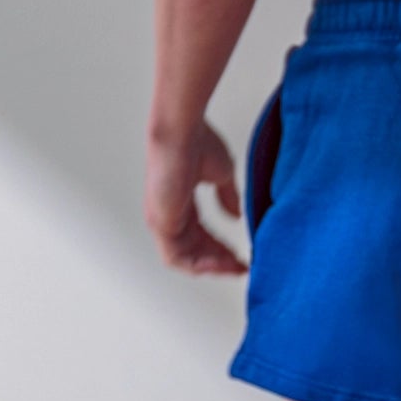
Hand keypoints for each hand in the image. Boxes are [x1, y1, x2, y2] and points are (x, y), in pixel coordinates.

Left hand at [145, 121, 246, 274]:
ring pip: (185, 258)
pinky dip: (199, 265)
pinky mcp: (159, 224)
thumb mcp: (221, 174)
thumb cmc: (198, 142)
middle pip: (194, 250)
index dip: (221, 248)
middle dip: (220, 261)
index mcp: (180, 204)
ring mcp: (161, 221)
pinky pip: (176, 258)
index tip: (241, 255)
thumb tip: (236, 216)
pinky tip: (220, 265)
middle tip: (241, 267)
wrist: (181, 131)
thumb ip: (228, 197)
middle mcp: (168, 215)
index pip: (200, 235)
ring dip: (212, 266)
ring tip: (234, 268)